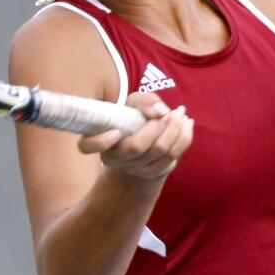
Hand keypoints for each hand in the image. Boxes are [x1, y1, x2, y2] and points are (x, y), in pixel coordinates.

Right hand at [76, 91, 194, 179]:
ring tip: (180, 112)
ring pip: (160, 151)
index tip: (116, 132)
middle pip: (138, 147)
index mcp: (100, 140)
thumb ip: (144, 101)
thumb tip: (160, 112)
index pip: (88, 147)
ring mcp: (134, 170)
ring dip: (175, 129)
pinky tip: (186, 124)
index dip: (101, 142)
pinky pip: (174, 157)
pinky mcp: (154, 173)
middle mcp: (115, 159)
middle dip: (158, 126)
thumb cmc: (133, 117)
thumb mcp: (134, 103)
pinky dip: (184, 138)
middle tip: (169, 111)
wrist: (144, 138)